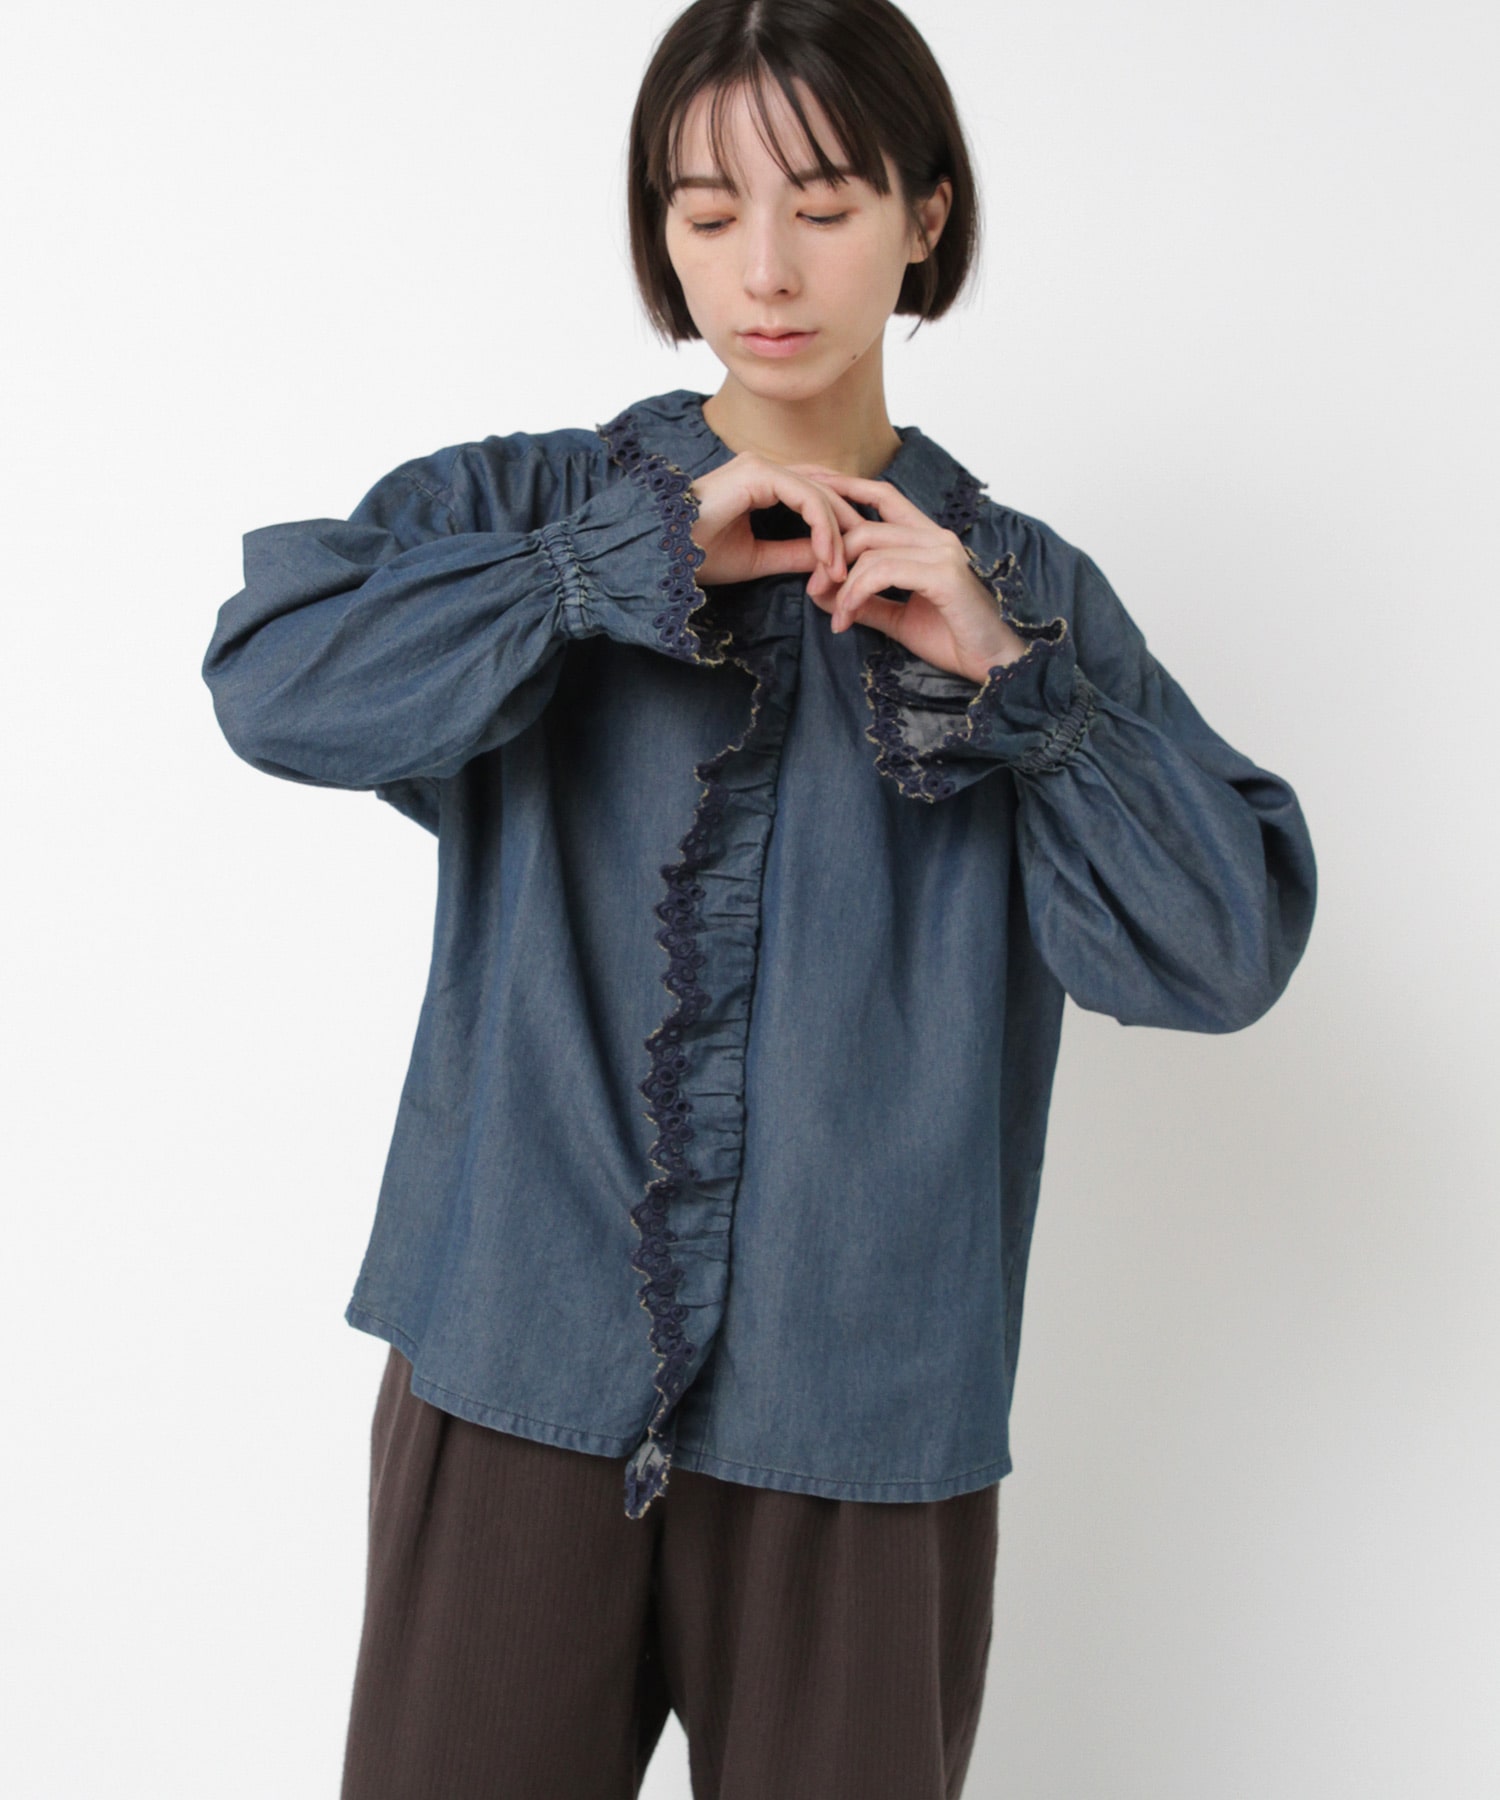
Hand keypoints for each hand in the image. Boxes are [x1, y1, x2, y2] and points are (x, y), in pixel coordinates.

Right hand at [688, 454, 867, 589]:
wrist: (660, 551)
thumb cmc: (695, 555)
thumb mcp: (757, 558)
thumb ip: (794, 553)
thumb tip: (830, 559)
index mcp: (761, 483)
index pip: (814, 497)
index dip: (835, 529)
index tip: (842, 568)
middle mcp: (764, 468)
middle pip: (824, 490)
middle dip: (846, 528)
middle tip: (856, 566)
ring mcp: (761, 466)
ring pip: (819, 493)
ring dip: (836, 534)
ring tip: (839, 570)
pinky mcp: (758, 472)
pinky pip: (805, 496)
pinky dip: (821, 526)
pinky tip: (826, 556)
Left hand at [798, 466, 1033, 683]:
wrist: (994, 665)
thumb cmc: (952, 639)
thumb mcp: (897, 617)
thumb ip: (864, 600)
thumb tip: (819, 591)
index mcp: (928, 539)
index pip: (882, 496)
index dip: (845, 487)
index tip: (811, 488)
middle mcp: (937, 537)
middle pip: (866, 526)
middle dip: (830, 556)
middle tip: (814, 589)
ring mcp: (942, 553)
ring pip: (871, 550)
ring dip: (842, 585)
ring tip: (836, 616)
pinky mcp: (944, 575)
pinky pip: (884, 572)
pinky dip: (857, 594)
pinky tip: (847, 619)